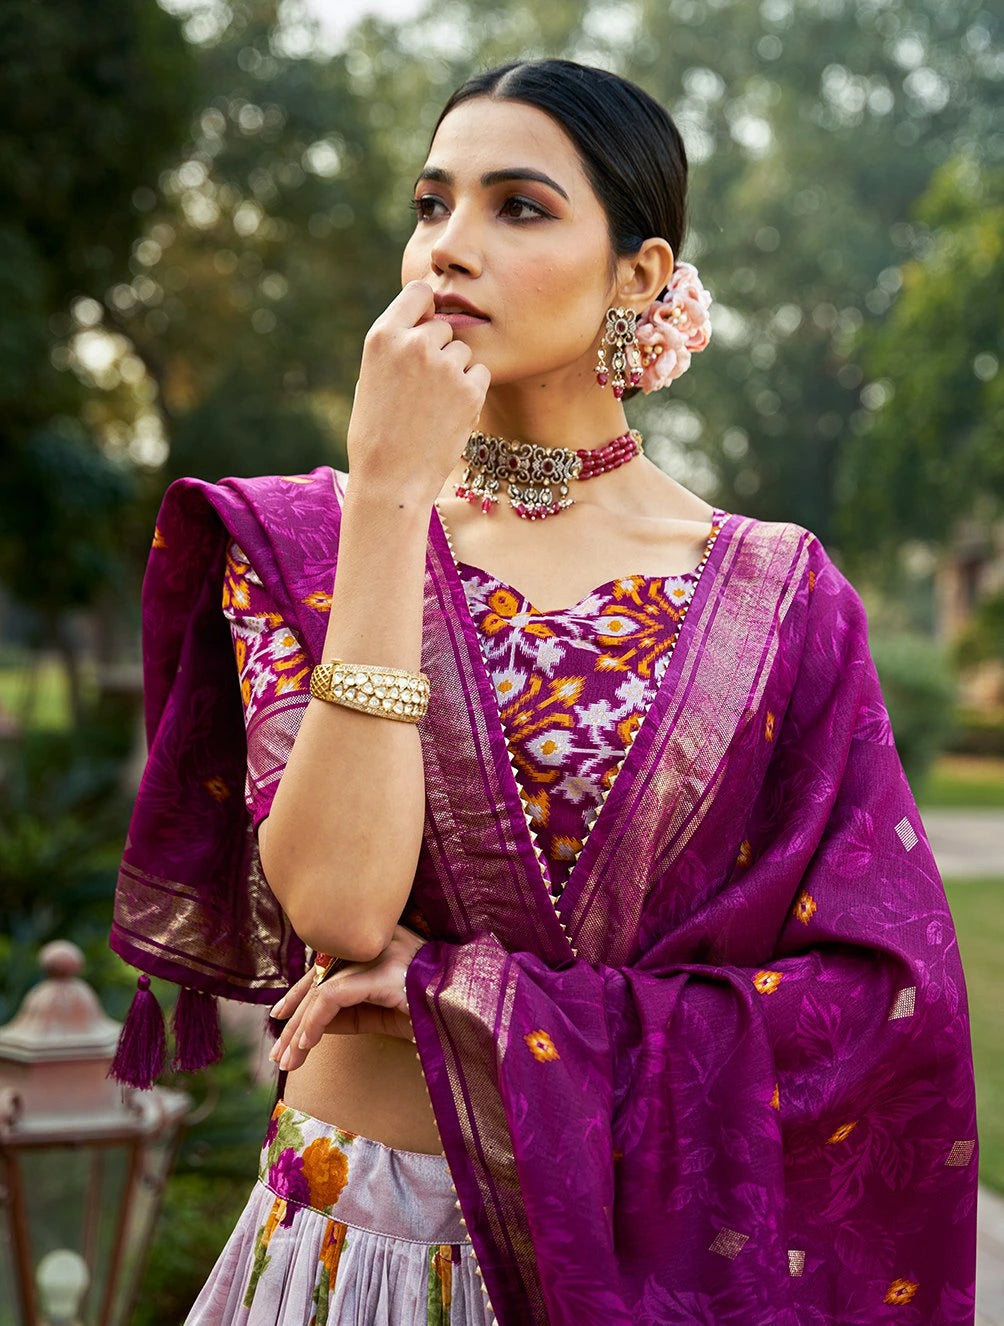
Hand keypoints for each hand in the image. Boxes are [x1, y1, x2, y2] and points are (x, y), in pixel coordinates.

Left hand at [268, 924, 427, 1072]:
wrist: (477, 1017)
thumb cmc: (439, 1015)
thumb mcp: (387, 1014)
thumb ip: (353, 1012)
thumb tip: (310, 1024)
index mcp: (385, 944)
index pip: (332, 965)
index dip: (303, 992)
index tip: (281, 1017)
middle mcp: (382, 941)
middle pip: (323, 975)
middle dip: (296, 1016)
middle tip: (279, 1052)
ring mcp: (384, 954)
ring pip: (323, 988)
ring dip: (300, 1028)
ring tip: (288, 1059)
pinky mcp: (385, 973)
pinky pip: (334, 996)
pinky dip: (314, 1022)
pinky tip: (306, 1045)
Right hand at [346, 280, 489, 500]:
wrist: (391, 479)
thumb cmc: (376, 433)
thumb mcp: (371, 376)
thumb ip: (396, 346)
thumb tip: (425, 322)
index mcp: (383, 336)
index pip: (419, 292)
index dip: (426, 310)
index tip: (424, 329)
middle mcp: (415, 343)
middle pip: (445, 326)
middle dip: (440, 350)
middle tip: (423, 388)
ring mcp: (445, 366)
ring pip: (464, 352)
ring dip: (456, 373)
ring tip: (432, 407)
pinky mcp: (470, 390)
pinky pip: (480, 375)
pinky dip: (470, 393)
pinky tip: (447, 416)